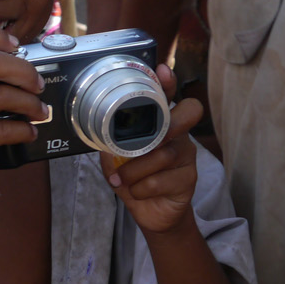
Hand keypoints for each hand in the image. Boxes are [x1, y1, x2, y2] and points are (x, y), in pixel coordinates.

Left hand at [99, 64, 202, 234]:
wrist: (152, 213)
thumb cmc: (135, 178)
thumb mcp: (117, 158)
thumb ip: (111, 142)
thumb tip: (94, 129)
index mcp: (159, 123)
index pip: (167, 97)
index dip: (166, 83)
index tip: (161, 71)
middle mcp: (177, 135)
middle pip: (189, 113)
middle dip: (172, 120)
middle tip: (155, 135)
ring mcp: (186, 156)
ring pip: (164, 154)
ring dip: (136, 169)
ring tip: (122, 178)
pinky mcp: (189, 179)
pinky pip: (162, 179)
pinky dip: (142, 187)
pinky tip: (134, 191)